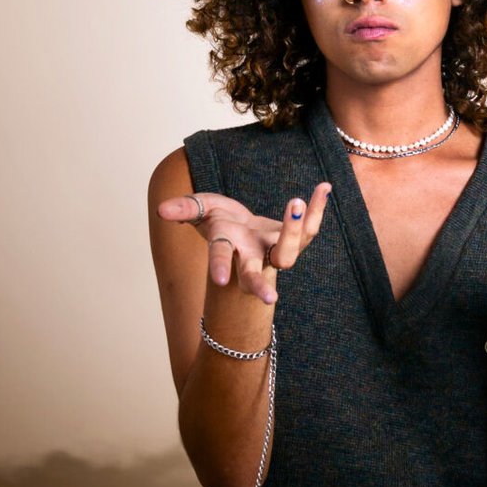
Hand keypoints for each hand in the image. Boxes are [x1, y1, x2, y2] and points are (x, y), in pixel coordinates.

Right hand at [156, 181, 333, 306]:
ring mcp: (273, 250)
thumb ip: (184, 209)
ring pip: (288, 252)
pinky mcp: (294, 239)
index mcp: (227, 247)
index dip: (219, 267)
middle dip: (259, 287)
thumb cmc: (219, 221)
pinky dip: (318, 208)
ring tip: (297, 201)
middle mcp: (250, 256)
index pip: (220, 257)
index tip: (219, 281)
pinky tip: (324, 186)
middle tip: (271, 300)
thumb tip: (162, 210)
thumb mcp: (199, 209)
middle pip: (255, 274)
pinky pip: (310, 227)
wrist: (243, 229)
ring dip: (294, 230)